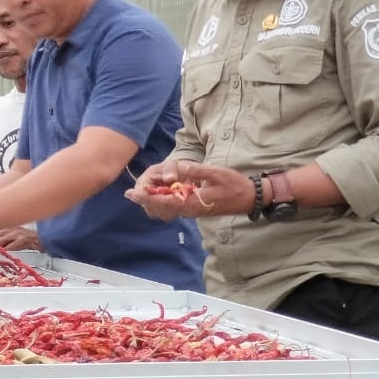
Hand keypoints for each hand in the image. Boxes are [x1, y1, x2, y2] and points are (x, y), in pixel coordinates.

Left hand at [0, 227, 42, 251]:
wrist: (44, 239)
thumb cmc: (27, 241)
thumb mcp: (12, 239)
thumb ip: (1, 242)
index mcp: (4, 229)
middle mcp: (8, 229)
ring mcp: (15, 234)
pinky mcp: (23, 240)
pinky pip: (11, 246)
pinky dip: (4, 252)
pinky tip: (1, 257)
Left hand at [126, 160, 252, 218]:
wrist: (248, 198)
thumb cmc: (234, 185)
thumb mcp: (215, 173)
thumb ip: (195, 171)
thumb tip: (177, 167)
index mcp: (193, 202)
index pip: (165, 202)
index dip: (147, 197)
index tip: (134, 193)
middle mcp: (190, 209)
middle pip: (162, 208)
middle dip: (145, 201)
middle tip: (129, 194)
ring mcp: (192, 210)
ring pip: (167, 209)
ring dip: (152, 202)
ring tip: (138, 195)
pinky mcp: (195, 208)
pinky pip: (174, 207)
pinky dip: (162, 202)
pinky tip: (157, 195)